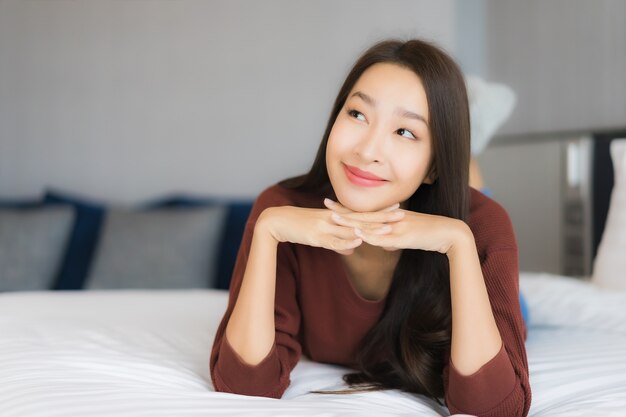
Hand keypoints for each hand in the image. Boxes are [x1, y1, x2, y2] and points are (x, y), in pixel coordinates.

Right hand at [258, 202, 401, 255]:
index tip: (398, 207)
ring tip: (387, 230)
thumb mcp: (320, 233)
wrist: (277, 222)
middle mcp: (333, 218)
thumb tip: (352, 249)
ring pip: (351, 228)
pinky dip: (344, 242)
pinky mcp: (315, 236)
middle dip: (383, 217)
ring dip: (369, 229)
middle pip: (362, 218)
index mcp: (336, 215)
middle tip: (402, 214)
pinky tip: (356, 243)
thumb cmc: (299, 227)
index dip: (380, 211)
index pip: (362, 213)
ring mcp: (325, 226)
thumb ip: (337, 240)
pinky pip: (332, 240)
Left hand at [324, 199, 466, 253]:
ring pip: (369, 224)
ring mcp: (397, 226)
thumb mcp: (408, 238)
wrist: (450, 234)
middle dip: (344, 209)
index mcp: (392, 217)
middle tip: (325, 203)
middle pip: (363, 214)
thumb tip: (382, 244)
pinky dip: (369, 234)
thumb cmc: (430, 236)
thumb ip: (393, 239)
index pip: (366, 212)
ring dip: (351, 220)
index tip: (334, 203)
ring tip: (334, 217)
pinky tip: (357, 233)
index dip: (350, 208)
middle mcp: (392, 218)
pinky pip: (383, 236)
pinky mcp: (403, 236)